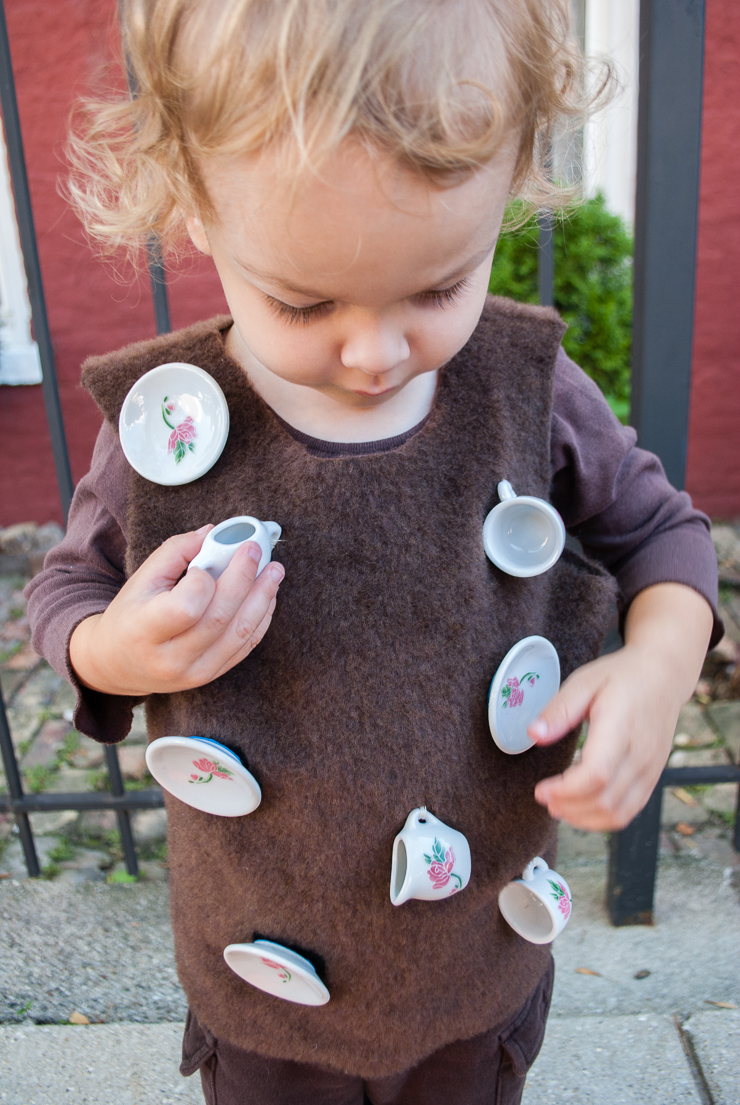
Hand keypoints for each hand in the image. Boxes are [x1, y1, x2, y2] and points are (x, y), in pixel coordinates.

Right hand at [69, 525, 284, 695]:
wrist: (118, 663)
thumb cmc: (131, 613)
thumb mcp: (142, 579)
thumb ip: (176, 552)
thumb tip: (213, 532)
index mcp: (145, 631)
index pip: (187, 607)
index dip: (203, 580)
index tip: (207, 560)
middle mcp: (171, 658)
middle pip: (220, 618)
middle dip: (244, 579)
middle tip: (256, 551)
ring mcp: (194, 672)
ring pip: (240, 634)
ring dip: (263, 598)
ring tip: (274, 571)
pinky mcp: (211, 676)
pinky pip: (246, 647)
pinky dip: (261, 618)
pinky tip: (267, 595)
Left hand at [529, 583, 713, 830]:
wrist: (664, 676)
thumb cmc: (622, 677)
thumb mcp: (584, 682)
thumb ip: (559, 710)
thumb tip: (533, 735)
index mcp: (621, 728)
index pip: (597, 775)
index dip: (566, 790)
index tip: (541, 789)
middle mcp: (641, 754)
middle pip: (605, 800)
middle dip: (569, 807)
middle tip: (544, 797)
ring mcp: (650, 769)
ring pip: (618, 813)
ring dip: (584, 818)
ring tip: (558, 806)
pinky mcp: (653, 777)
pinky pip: (630, 810)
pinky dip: (603, 818)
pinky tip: (581, 808)